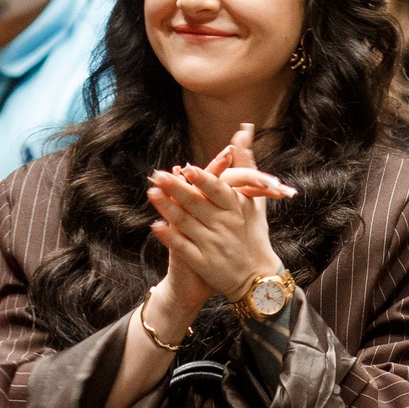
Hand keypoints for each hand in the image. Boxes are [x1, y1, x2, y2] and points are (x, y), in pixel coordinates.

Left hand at [147, 123, 293, 303]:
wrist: (257, 277)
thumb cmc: (254, 233)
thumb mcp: (255, 199)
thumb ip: (247, 164)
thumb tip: (243, 130)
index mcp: (237, 209)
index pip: (218, 191)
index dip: (203, 180)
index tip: (186, 168)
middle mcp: (225, 225)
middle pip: (197, 204)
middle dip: (176, 189)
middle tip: (156, 175)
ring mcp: (213, 244)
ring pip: (186, 223)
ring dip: (167, 208)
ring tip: (151, 193)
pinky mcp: (203, 262)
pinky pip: (183, 247)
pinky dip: (169, 236)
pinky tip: (155, 226)